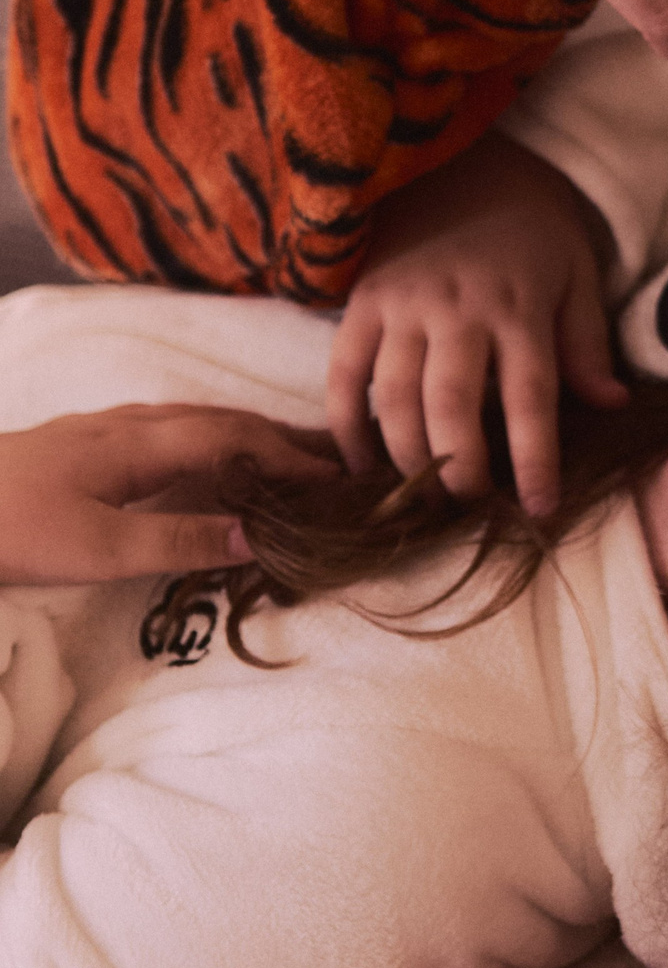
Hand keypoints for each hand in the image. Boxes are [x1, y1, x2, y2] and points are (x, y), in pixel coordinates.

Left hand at [0, 404, 339, 585]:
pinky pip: (168, 424)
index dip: (287, 456)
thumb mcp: (97, 550)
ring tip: (282, 449)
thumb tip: (256, 535)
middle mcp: (130, 424)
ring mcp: (103, 427)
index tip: (335, 476)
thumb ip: (177, 539)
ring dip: (245, 431)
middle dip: (279, 434)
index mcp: (142, 444)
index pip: (234, 439)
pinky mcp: (83, 440)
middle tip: (331, 453)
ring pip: (194, 417)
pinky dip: (208, 434)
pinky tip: (200, 449)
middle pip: (221, 418)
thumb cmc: (14, 530)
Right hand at [328, 132, 628, 515]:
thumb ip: (587, 342)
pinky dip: (347, 425)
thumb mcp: (578, 272)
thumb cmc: (532, 225)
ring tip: (421, 497)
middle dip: (458, 470)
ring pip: (394, 398)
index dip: (535, 460)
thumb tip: (613, 407)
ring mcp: (404, 304)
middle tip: (467, 510)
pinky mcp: (362, 300)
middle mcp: (459, 309)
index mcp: (521, 306)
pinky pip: (344, 373)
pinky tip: (361, 465)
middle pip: (453, 406)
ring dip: (405, 457)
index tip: (540, 509)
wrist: (466, 158)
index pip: (532, 398)